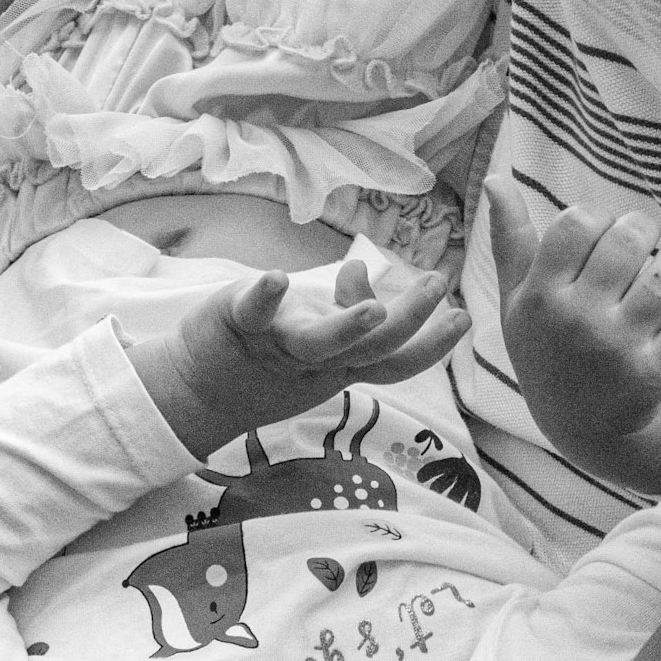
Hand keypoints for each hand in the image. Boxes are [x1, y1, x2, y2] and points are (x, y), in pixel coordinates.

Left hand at [125, 256, 465, 463]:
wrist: (195, 389)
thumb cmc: (262, 357)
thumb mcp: (313, 332)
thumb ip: (343, 306)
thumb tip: (365, 272)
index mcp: (338, 366)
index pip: (393, 362)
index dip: (431, 347)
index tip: (464, 318)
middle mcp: (315, 362)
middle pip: (369, 352)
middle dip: (407, 323)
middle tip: (438, 289)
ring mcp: (278, 346)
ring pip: (321, 344)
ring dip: (349, 326)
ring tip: (375, 309)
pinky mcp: (238, 324)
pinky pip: (254, 312)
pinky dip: (264, 297)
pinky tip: (276, 279)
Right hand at [487, 182, 660, 477]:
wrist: (579, 427)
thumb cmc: (548, 349)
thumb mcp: (517, 301)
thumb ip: (510, 242)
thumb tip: (495, 179)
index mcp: (542, 298)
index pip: (578, 222)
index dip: (598, 216)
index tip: (602, 233)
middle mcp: (579, 323)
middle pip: (628, 239)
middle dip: (643, 226)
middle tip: (645, 236)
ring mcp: (619, 351)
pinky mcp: (656, 375)